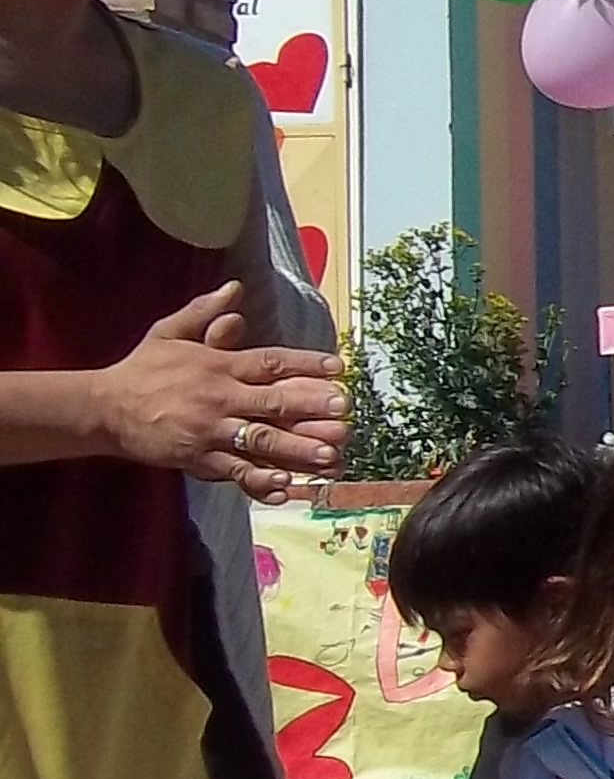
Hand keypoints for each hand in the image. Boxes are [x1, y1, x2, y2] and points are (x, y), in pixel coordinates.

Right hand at [94, 283, 345, 497]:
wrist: (104, 408)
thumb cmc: (143, 369)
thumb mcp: (169, 332)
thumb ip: (204, 312)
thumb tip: (236, 290)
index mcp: (218, 366)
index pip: (269, 362)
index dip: (305, 363)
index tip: (338, 367)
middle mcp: (219, 398)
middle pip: (272, 402)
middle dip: (311, 407)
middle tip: (345, 411)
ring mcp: (209, 431)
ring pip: (260, 441)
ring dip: (296, 449)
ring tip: (330, 456)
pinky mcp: (197, 458)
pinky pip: (233, 471)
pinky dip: (259, 481)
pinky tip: (286, 487)